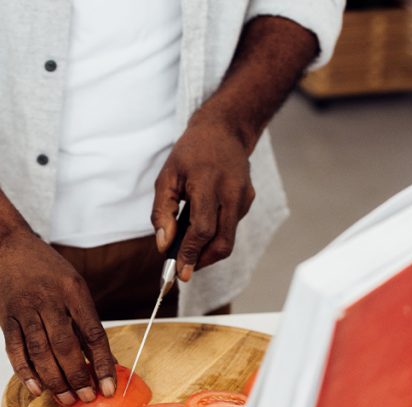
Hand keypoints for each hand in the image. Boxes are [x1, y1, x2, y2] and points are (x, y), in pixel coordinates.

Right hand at [0, 230, 116, 404]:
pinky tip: (38, 388)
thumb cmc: (47, 272)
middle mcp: (48, 300)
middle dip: (78, 376)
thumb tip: (107, 361)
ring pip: (40, 352)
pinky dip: (26, 372)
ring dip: (55, 380)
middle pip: (65, 346)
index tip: (109, 386)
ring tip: (66, 398)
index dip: (102, 363)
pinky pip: (15, 350)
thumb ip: (87, 325)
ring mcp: (25, 309)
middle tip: (87, 398)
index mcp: (73, 291)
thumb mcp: (74, 288)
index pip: (92, 333)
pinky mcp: (6, 318)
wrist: (8, 250)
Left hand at [151, 114, 255, 280]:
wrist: (224, 130)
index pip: (203, 228)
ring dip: (208, 250)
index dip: (191, 253)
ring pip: (228, 238)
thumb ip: (162, 211)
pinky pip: (231, 227)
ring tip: (187, 249)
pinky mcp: (248, 200)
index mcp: (209, 183)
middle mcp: (232, 192)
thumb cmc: (190, 153)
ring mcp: (244, 197)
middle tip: (184, 269)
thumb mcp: (166, 177)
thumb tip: (164, 244)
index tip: (180, 272)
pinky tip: (200, 230)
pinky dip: (215, 236)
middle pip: (222, 241)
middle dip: (203, 260)